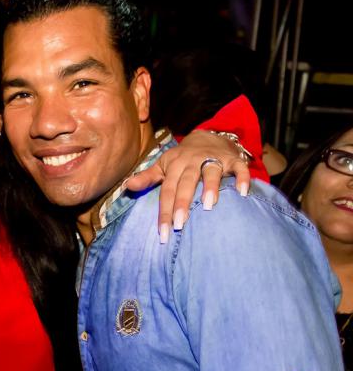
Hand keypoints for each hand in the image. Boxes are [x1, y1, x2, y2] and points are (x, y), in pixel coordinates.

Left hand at [126, 130, 250, 242]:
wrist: (208, 136)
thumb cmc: (182, 159)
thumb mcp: (163, 166)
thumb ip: (147, 177)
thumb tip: (127, 186)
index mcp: (175, 166)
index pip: (167, 191)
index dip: (164, 212)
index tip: (163, 234)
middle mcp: (193, 162)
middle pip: (186, 183)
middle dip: (182, 203)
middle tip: (180, 224)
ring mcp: (213, 159)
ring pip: (211, 172)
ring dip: (210, 187)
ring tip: (209, 206)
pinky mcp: (233, 159)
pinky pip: (239, 168)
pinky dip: (242, 178)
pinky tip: (243, 193)